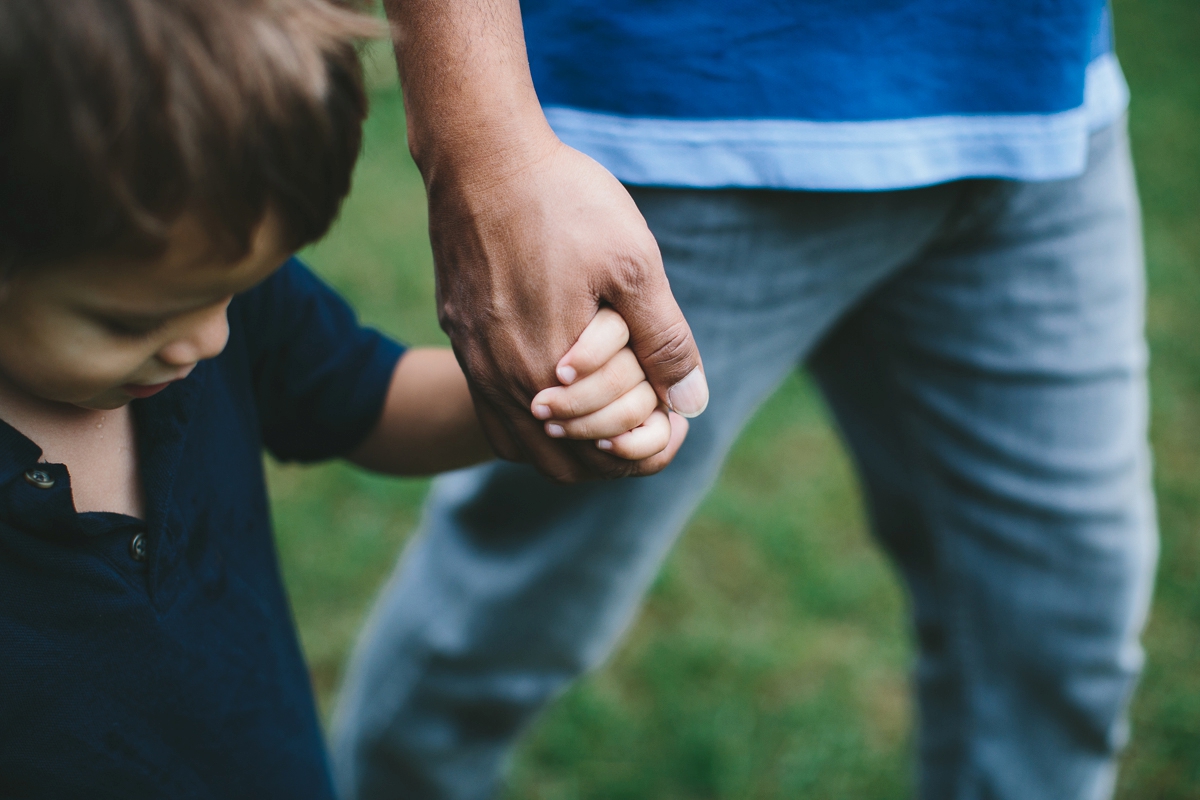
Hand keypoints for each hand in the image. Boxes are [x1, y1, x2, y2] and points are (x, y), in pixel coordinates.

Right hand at [427, 139, 707, 481]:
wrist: (481, 156)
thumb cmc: (563, 203)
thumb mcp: (634, 266)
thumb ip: (666, 341)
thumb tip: (693, 401)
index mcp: (550, 373)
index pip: (612, 452)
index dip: (658, 443)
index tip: (679, 410)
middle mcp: (504, 382)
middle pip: (570, 464)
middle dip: (620, 452)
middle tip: (654, 412)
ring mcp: (476, 365)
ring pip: (529, 449)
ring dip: (577, 445)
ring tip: (614, 408)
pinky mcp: (462, 341)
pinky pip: (496, 417)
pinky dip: (536, 426)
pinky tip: (566, 393)